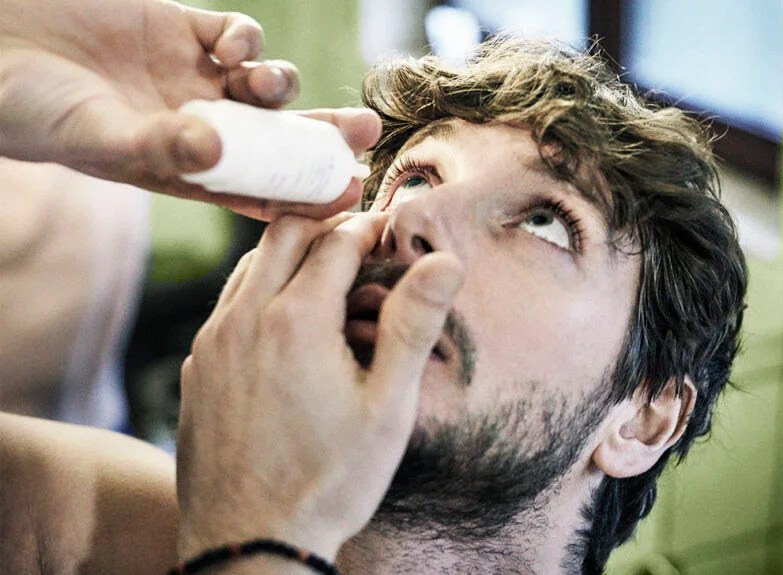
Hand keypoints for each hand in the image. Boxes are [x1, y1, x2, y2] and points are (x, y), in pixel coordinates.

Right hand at [0, 0, 371, 219]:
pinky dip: (246, 40)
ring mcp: (193, 78)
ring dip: (281, 86)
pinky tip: (233, 46)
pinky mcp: (181, 29)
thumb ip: (156, 144)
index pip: (260, 188)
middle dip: (321, 135)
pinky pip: (236, 37)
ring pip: (265, 88)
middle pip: (280, 138)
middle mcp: (200, 127)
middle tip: (363, 132)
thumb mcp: (96, 135)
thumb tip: (215, 151)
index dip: (305, 192)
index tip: (348, 193)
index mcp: (186, 170)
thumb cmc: (32, 110)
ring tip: (268, 86)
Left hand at [176, 214, 463, 559]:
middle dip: (325, 228)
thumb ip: (413, 324)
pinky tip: (288, 331)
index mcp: (296, 320)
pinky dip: (260, 295)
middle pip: (283, 234)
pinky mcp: (197, 369)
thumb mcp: (387, 406)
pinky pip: (227, 306)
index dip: (368, 228)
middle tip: (359, 245)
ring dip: (290, 259)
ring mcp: (212, 344)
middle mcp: (244, 319)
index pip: (334, 240)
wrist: (250, 543)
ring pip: (249, 267)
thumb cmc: (329, 479)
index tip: (388, 232)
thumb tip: (444, 261)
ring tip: (328, 286)